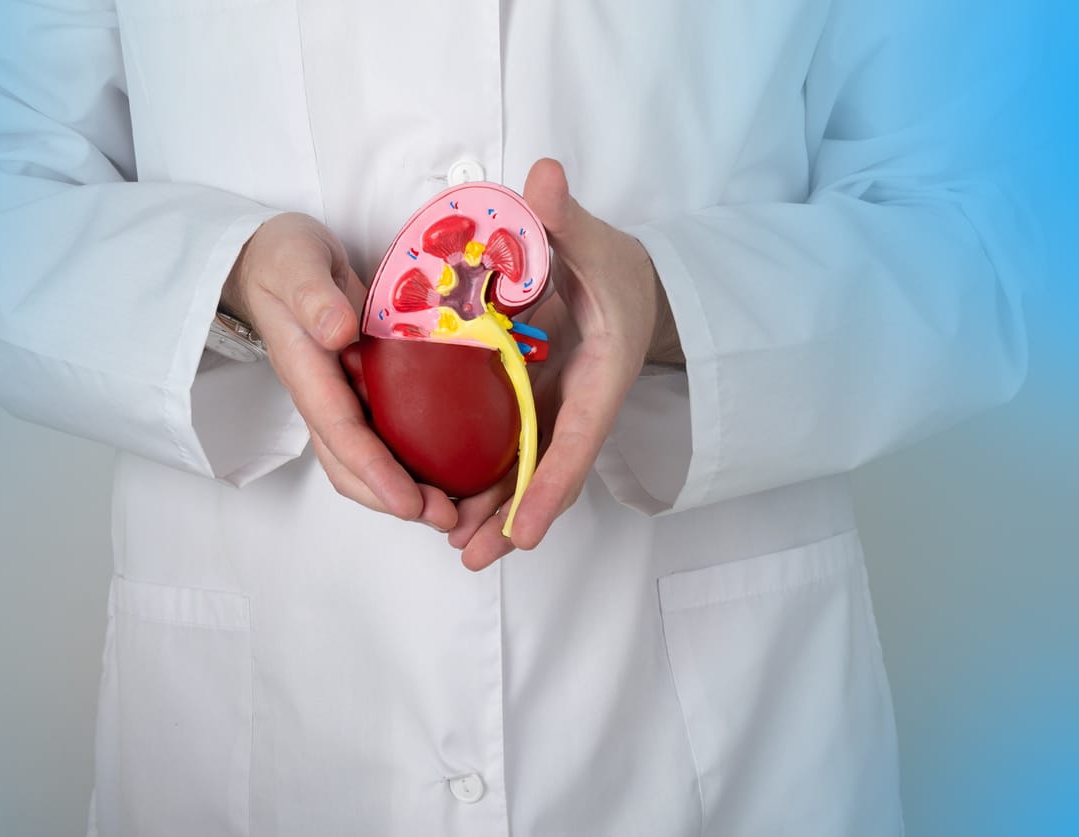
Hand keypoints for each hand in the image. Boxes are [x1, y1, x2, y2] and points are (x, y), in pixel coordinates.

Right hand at [222, 212, 456, 530]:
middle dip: (395, 499)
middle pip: (352, 465)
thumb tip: (338, 333)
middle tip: (447, 519)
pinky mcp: (360, 390)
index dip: (376, 472)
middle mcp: (323, 395)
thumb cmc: (284, 258)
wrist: (275, 258)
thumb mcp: (297, 262)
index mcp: (307, 370)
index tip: (409, 504)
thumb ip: (314, 296)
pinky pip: (384, 436)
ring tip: (454, 509)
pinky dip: (412, 461)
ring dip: (405, 490)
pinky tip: (450, 468)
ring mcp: (341, 396)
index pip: (341, 432)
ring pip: (367, 459)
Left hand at [448, 159, 682, 569]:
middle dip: (513, 518)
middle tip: (473, 556)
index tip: (527, 531)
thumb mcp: (594, 238)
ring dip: (494, 513)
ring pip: (525, 472)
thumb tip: (543, 178)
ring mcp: (552, 411)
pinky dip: (484, 481)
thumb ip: (565, 216)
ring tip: (456, 549)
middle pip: (547, 472)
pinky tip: (448, 504)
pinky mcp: (531, 408)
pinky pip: (508, 452)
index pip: (577, 436)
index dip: (550, 485)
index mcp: (600, 373)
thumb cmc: (616, 267)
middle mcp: (577, 404)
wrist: (631, 288)